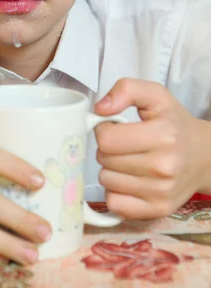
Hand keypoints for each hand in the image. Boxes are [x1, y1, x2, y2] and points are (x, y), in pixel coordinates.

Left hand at [94, 78, 210, 219]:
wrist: (204, 156)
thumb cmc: (174, 123)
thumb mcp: (155, 95)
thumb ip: (126, 89)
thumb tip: (99, 109)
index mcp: (162, 135)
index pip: (106, 139)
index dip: (104, 130)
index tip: (115, 128)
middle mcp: (163, 167)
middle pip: (104, 160)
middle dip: (108, 149)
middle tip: (125, 144)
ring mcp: (161, 192)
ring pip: (106, 181)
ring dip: (111, 170)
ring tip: (129, 160)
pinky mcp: (157, 210)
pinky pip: (115, 204)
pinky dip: (116, 192)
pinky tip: (129, 180)